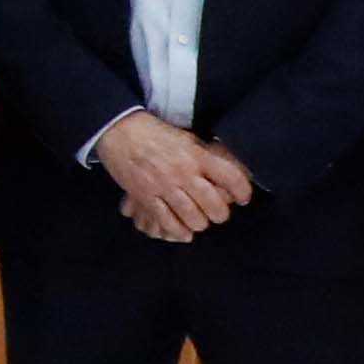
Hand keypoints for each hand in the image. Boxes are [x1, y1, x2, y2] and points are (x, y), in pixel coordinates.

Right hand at [92, 116, 252, 244]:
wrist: (120, 130)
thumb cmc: (156, 133)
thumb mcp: (187, 139)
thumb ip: (205, 157)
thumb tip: (224, 174)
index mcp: (196, 155)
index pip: (230, 177)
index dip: (243, 191)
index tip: (243, 198)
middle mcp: (183, 172)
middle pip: (213, 204)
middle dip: (220, 214)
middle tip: (218, 214)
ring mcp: (163, 186)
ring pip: (192, 216)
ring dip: (200, 223)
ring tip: (200, 221)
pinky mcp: (145, 196)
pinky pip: (166, 221)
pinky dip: (177, 231)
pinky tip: (183, 232)